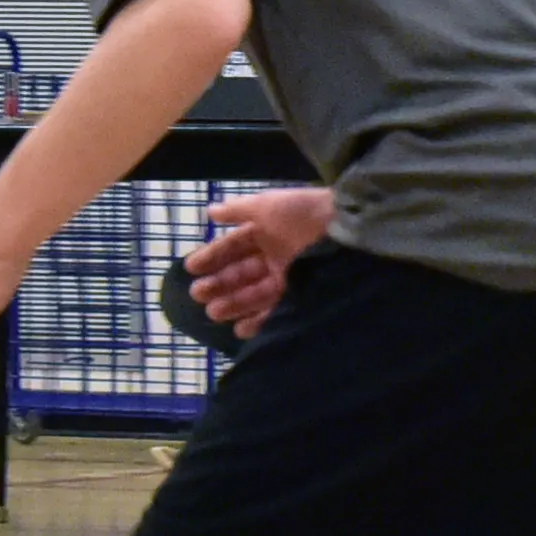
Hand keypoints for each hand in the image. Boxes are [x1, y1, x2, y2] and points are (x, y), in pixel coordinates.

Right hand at [180, 188, 333, 339]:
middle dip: (219, 284)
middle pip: (241, 272)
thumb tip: (209, 212)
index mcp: (266, 231)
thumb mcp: (267, 205)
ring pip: (254, 293)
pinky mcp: (302, 294)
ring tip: (212, 312)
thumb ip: (238, 211)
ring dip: (233, 303)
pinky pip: (276, 310)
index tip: (191, 269)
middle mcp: (276, 255)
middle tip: (198, 295)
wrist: (345, 227)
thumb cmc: (303, 214)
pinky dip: (258, 321)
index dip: (212, 256)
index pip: (233, 246)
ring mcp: (289, 277)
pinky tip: (240, 329)